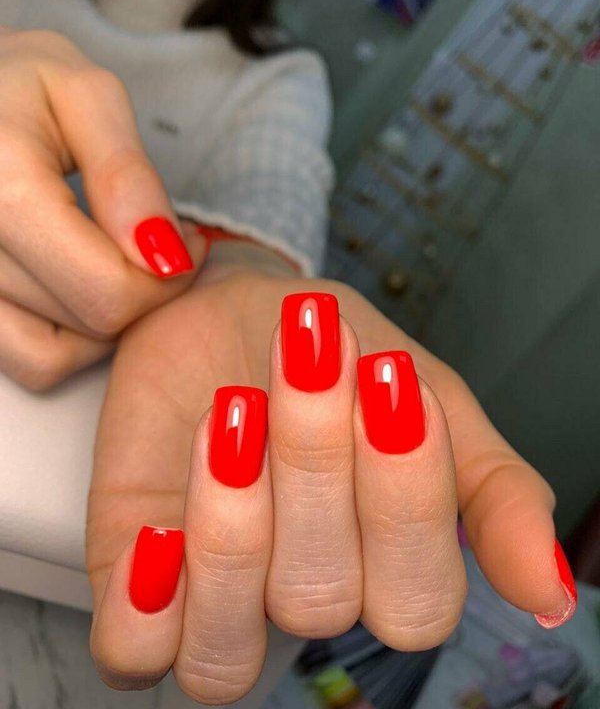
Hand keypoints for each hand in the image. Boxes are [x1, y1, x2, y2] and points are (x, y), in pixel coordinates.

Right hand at [0, 27, 206, 389]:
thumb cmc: (18, 85)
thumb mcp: (84, 96)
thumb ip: (126, 174)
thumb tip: (164, 256)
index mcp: (2, 187)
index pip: (108, 290)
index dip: (168, 280)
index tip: (187, 242)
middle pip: (91, 323)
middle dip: (147, 291)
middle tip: (162, 244)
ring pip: (58, 355)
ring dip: (108, 318)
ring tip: (115, 258)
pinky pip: (29, 361)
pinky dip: (68, 342)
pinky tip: (80, 288)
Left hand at [86, 254, 573, 703]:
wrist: (232, 308)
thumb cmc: (337, 353)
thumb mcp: (431, 397)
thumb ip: (492, 492)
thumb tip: (550, 590)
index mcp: (387, 566)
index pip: (417, 600)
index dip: (406, 500)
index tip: (392, 381)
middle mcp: (307, 596)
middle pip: (322, 601)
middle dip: (316, 465)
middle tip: (312, 356)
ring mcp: (217, 600)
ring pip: (228, 647)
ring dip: (231, 526)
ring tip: (235, 411)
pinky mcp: (134, 583)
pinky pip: (135, 653)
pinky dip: (144, 605)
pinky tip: (160, 527)